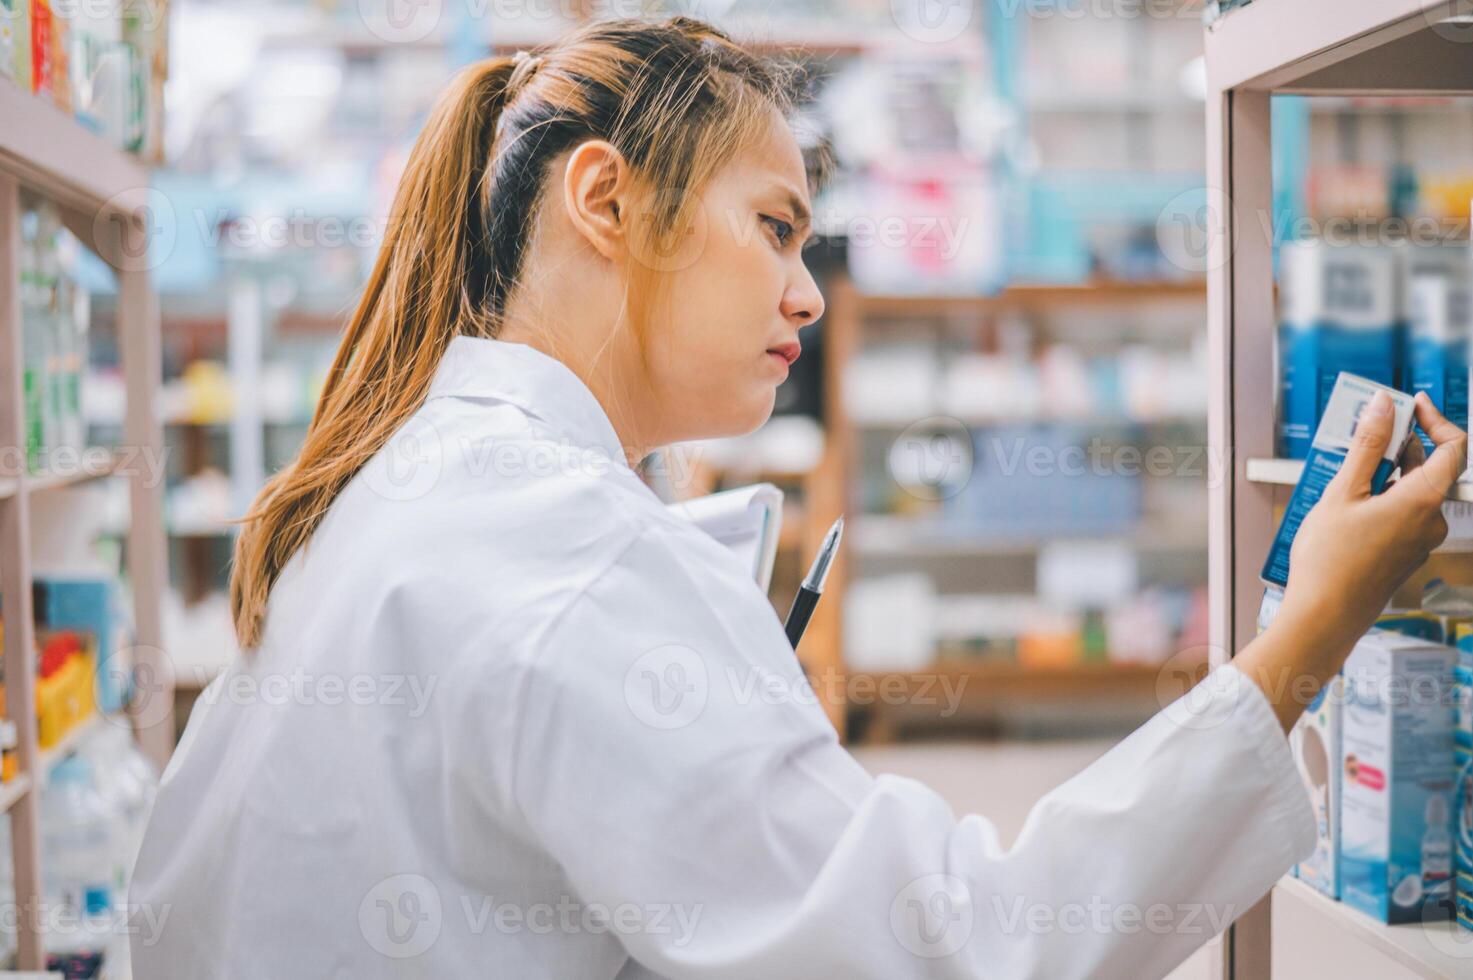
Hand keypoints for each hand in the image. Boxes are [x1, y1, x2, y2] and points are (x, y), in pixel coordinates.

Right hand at [1278, 390, 1465, 669]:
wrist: (1324, 617)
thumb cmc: (1331, 562)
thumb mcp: (1342, 493)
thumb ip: (1366, 446)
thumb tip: (1383, 405)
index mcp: (1424, 501)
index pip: (1453, 446)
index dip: (1434, 419)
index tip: (1409, 404)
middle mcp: (1431, 521)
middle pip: (1427, 468)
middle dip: (1397, 447)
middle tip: (1363, 434)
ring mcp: (1420, 541)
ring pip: (1410, 493)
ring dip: (1383, 475)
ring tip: (1343, 473)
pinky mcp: (1404, 555)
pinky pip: (1400, 515)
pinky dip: (1379, 500)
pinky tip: (1346, 506)